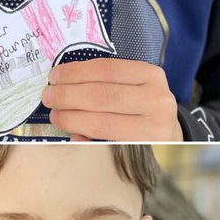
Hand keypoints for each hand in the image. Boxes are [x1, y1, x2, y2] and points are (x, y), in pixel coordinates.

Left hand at [41, 59, 182, 140]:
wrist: (170, 135)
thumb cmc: (144, 105)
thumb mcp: (136, 85)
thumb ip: (108, 80)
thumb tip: (63, 82)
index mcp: (151, 75)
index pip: (107, 70)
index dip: (76, 72)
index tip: (55, 76)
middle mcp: (157, 100)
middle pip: (102, 95)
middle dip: (68, 95)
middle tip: (49, 97)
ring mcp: (154, 127)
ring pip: (102, 122)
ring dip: (72, 118)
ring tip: (56, 115)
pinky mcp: (145, 149)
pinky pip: (106, 143)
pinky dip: (84, 138)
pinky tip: (72, 133)